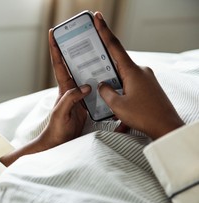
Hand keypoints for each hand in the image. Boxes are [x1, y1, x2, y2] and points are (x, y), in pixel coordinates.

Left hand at [0, 32, 90, 166]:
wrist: (61, 142)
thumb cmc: (57, 129)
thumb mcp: (62, 113)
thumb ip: (71, 99)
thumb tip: (86, 86)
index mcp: (63, 88)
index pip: (59, 64)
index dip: (55, 48)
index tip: (54, 33)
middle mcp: (71, 88)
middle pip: (72, 64)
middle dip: (74, 48)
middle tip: (81, 33)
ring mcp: (79, 95)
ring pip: (85, 74)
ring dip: (89, 61)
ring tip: (97, 48)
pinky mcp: (87, 102)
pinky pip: (94, 87)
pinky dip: (99, 79)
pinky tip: (107, 73)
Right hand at [94, 12, 184, 139]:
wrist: (166, 127)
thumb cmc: (144, 116)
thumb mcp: (117, 105)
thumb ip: (106, 92)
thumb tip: (102, 85)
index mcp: (132, 71)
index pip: (114, 46)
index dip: (104, 31)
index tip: (98, 18)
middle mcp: (140, 72)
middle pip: (116, 65)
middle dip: (105, 71)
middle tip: (94, 72)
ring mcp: (146, 79)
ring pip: (123, 80)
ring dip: (115, 91)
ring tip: (112, 107)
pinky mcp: (149, 88)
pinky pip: (131, 88)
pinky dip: (123, 99)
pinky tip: (121, 116)